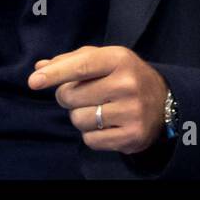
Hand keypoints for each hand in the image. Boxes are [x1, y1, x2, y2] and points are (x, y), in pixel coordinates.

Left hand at [28, 45, 167, 153]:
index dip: (54, 74)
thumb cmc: (125, 76)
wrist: (165, 102)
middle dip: (67, 96)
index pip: (81, 65)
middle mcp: (127, 84)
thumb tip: (40, 68)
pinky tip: (106, 125)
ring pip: (78, 120)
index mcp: (119, 59)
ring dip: (79, 116)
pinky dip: (91, 134)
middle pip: (71, 96)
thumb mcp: (105, 59)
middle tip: (83, 94)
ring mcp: (132, 112)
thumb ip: (71, 61)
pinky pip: (90, 140)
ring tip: (97, 109)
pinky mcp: (132, 137)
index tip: (34, 81)